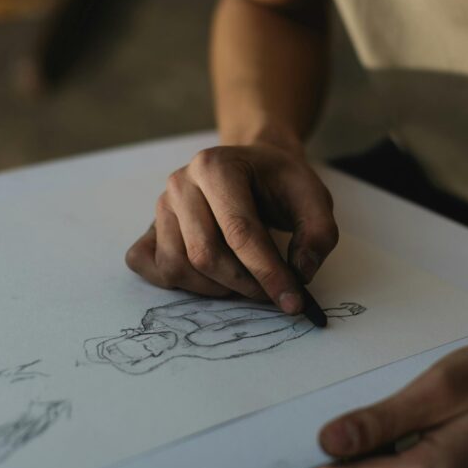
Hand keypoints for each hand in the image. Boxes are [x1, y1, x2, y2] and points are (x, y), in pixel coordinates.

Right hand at [125, 143, 338, 312]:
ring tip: (243, 281)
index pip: (240, 231)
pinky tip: (208, 278)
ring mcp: (160, 205)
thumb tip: (300, 273)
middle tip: (271, 292)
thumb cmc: (278, 182)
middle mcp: (180, 183)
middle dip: (243, 284)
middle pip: (205, 254)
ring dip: (214, 288)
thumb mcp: (313, 196)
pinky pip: (148, 266)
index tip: (293, 302)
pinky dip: (178, 283)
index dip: (268, 273)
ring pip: (177, 267)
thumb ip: (318, 232)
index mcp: (216, 166)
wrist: (252, 166)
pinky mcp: (150, 227)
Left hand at [304, 344, 467, 467]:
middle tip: (331, 406)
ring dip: (355, 458)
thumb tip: (325, 444)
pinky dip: (377, 459)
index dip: (308, 462)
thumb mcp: (442, 387)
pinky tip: (392, 425)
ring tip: (374, 411)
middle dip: (329, 458)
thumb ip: (382, 419)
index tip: (289, 429)